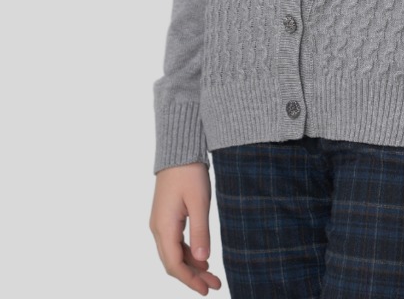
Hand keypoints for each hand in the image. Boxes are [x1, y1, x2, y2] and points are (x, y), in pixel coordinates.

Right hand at [149, 163, 222, 294]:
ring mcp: (160, 222)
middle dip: (192, 276)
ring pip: (173, 253)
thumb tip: (202, 261)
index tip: (207, 290)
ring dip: (191, 265)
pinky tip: (201, 257)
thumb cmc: (190, 173)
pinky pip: (174, 242)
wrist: (179, 150)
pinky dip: (187, 253)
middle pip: (172, 262)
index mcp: (163, 227)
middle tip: (214, 285)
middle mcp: (157, 228)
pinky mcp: (165, 216)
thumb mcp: (199, 202)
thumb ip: (200, 232)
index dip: (190, 280)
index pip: (174, 264)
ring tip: (211, 274)